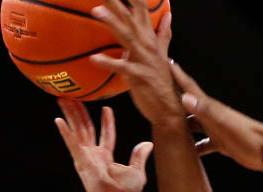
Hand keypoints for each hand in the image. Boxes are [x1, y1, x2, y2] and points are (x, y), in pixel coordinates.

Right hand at [55, 100, 151, 191]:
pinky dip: (65, 132)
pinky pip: (72, 144)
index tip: (106, 108)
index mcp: (106, 157)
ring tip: (63, 98)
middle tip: (74, 95)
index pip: (106, 134)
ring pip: (77, 130)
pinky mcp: (81, 161)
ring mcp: (85, 157)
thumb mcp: (137, 172)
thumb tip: (148, 144)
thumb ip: (139, 156)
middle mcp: (93, 155)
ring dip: (70, 114)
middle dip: (80, 111)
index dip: (106, 121)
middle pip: (85, 128)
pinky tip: (58, 119)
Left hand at [88, 1, 181, 128]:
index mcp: (151, 38)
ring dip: (111, 23)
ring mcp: (143, 60)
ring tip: (95, 11)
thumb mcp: (163, 54)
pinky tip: (93, 59)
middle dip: (116, 2)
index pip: (142, 9)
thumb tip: (168, 14)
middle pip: (130, 17)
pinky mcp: (138, 76)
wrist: (169, 109)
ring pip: (126, 36)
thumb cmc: (162, 82)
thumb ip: (163, 34)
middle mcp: (147, 45)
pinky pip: (121, 68)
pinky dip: (107, 63)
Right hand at [169, 62, 262, 170]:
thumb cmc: (245, 135)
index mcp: (210, 107)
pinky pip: (203, 143)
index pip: (189, 87)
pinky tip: (185, 151)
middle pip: (188, 105)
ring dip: (180, 124)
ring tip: (164, 124)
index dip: (177, 75)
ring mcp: (216, 129)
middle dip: (173, 98)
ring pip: (194, 125)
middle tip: (158, 93)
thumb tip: (184, 97)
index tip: (165, 61)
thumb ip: (204, 110)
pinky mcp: (221, 143)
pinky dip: (194, 146)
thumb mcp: (223, 123)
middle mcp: (211, 115)